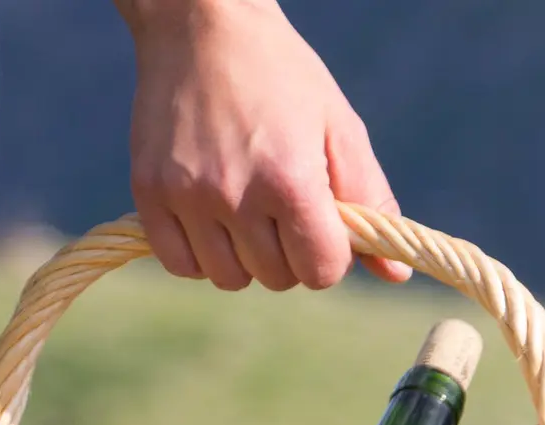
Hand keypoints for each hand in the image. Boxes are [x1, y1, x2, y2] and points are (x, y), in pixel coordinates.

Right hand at [116, 0, 411, 290]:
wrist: (202, 25)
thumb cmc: (282, 75)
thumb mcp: (340, 127)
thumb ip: (370, 200)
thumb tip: (395, 275)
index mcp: (290, 180)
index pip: (321, 270)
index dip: (330, 253)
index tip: (322, 223)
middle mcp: (235, 195)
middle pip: (277, 278)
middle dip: (291, 253)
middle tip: (283, 208)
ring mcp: (187, 197)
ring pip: (229, 278)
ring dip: (246, 258)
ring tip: (247, 210)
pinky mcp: (149, 193)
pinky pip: (181, 264)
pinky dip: (200, 255)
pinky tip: (212, 220)